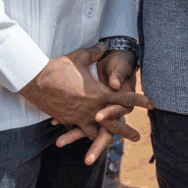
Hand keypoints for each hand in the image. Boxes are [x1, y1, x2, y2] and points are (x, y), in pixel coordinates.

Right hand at [19, 43, 150, 164]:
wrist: (36, 81)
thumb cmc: (59, 67)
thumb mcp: (79, 57)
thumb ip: (94, 53)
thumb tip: (102, 46)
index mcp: (99, 94)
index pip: (124, 99)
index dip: (139, 101)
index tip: (151, 104)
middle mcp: (91, 109)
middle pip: (114, 124)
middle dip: (126, 131)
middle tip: (137, 137)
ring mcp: (79, 117)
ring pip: (96, 132)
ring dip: (105, 136)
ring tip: (112, 142)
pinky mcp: (67, 120)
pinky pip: (79, 129)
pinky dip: (84, 132)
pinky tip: (87, 134)